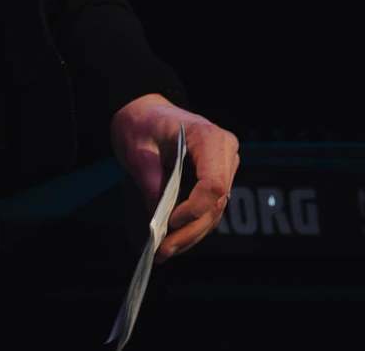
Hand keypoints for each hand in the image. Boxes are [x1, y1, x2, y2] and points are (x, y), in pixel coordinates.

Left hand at [110, 94, 239, 262]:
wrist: (148, 112)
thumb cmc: (143, 125)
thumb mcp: (139, 151)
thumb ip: (151, 183)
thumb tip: (158, 223)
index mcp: (208, 137)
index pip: (213, 182)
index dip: (194, 208)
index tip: (169, 222)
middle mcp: (225, 150)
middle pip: (217, 201)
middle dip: (191, 230)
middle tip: (163, 250)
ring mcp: (225, 164)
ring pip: (216, 210)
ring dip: (192, 234)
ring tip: (165, 252)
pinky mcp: (218, 176)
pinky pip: (211, 207)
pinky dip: (194, 226)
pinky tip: (174, 241)